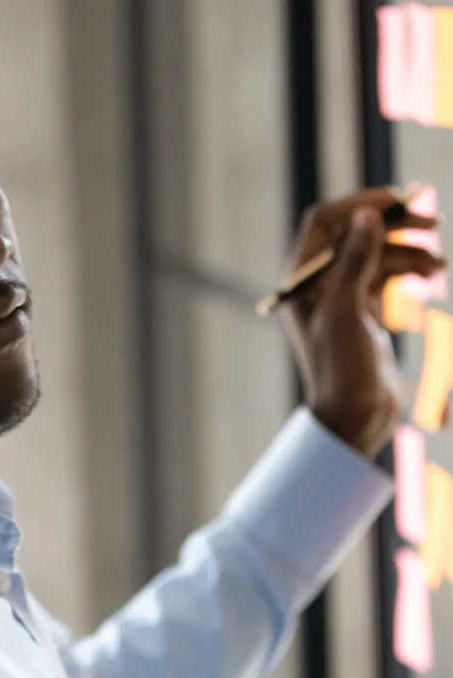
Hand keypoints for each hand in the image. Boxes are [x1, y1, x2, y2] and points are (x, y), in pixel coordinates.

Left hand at [281, 188, 445, 458]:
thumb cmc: (341, 368)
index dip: (362, 204)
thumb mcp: (346, 312)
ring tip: (439, 262)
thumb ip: (355, 262)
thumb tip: (366, 216)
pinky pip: (387, 274)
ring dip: (409, 249)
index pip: (326, 222)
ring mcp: (341, 296)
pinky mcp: (363, 310)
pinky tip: (432, 273)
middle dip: (394, 225)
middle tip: (433, 222)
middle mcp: (317, 284)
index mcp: (301, 280)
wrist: (354, 416)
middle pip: (355, 233)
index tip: (401, 200)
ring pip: (377, 253)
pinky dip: (410, 268)